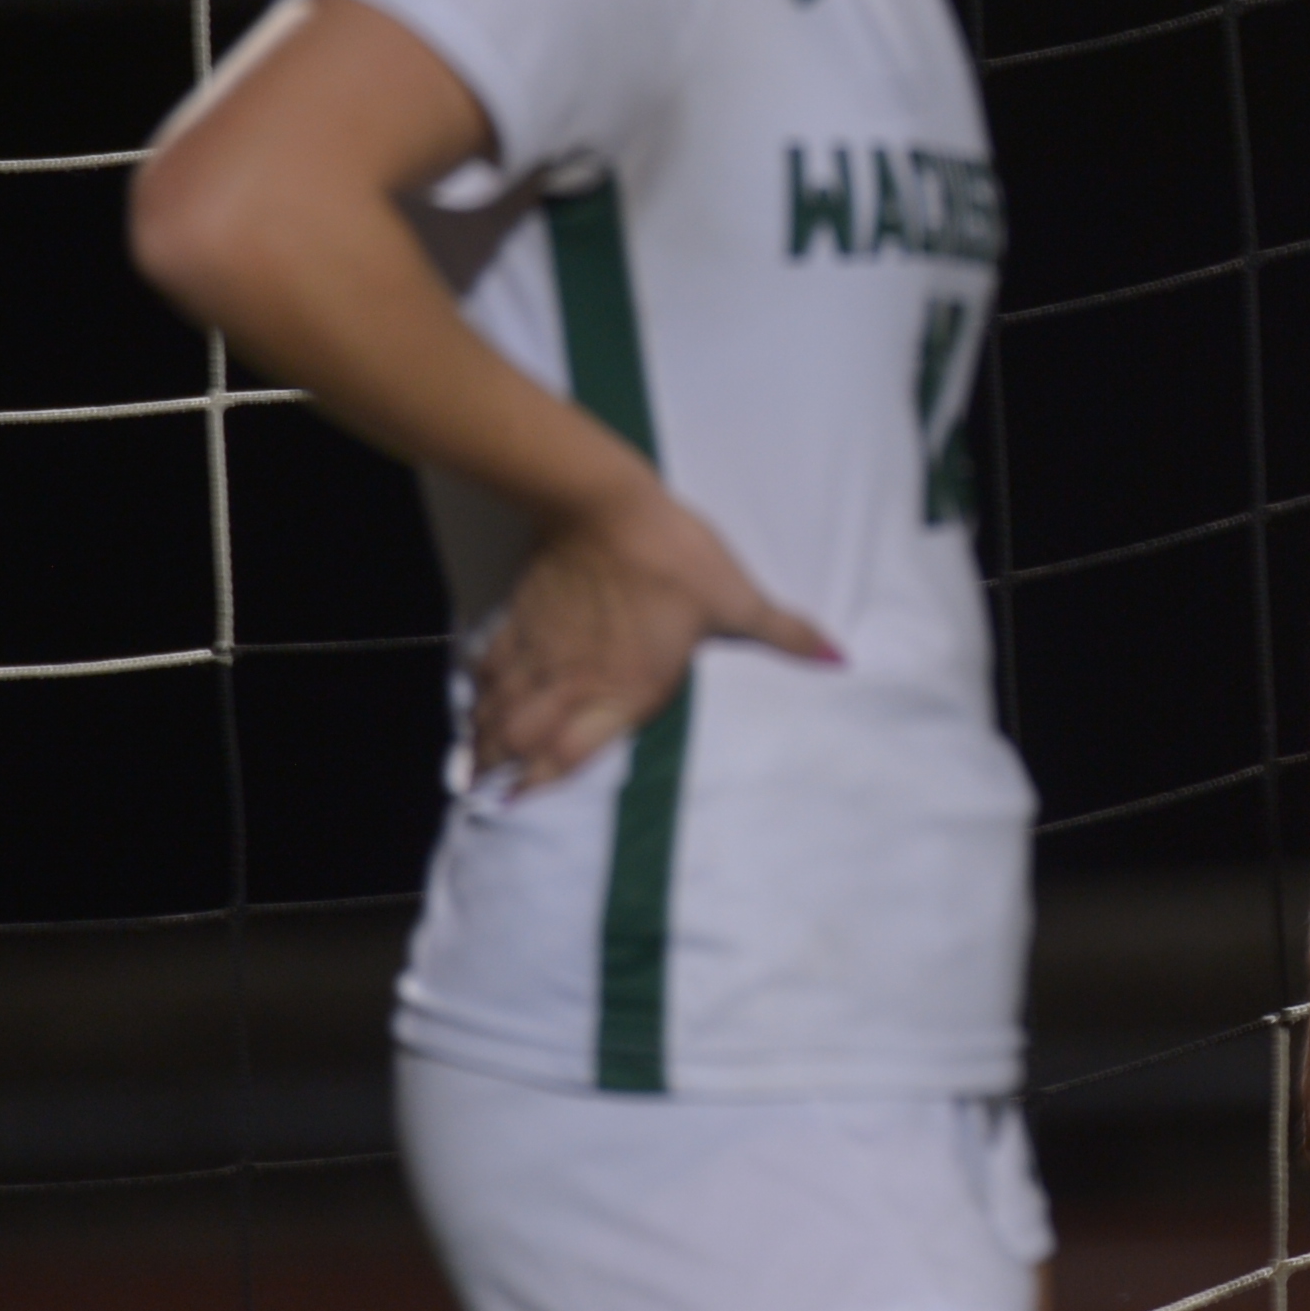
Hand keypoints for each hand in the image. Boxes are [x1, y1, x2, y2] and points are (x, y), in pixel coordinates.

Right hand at [469, 481, 834, 786]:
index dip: (544, 784)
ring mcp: (543, 650)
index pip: (575, 753)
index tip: (520, 805)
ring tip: (472, 761)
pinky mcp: (522, 615)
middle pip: (524, 738)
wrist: (604, 505)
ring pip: (501, 706)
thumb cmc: (675, 557)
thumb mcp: (735, 598)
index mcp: (626, 690)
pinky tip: (471, 692)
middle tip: (484, 791)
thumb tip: (838, 657)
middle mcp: (576, 681)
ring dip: (484, 737)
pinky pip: (491, 660)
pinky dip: (477, 683)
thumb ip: (782, 633)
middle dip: (501, 768)